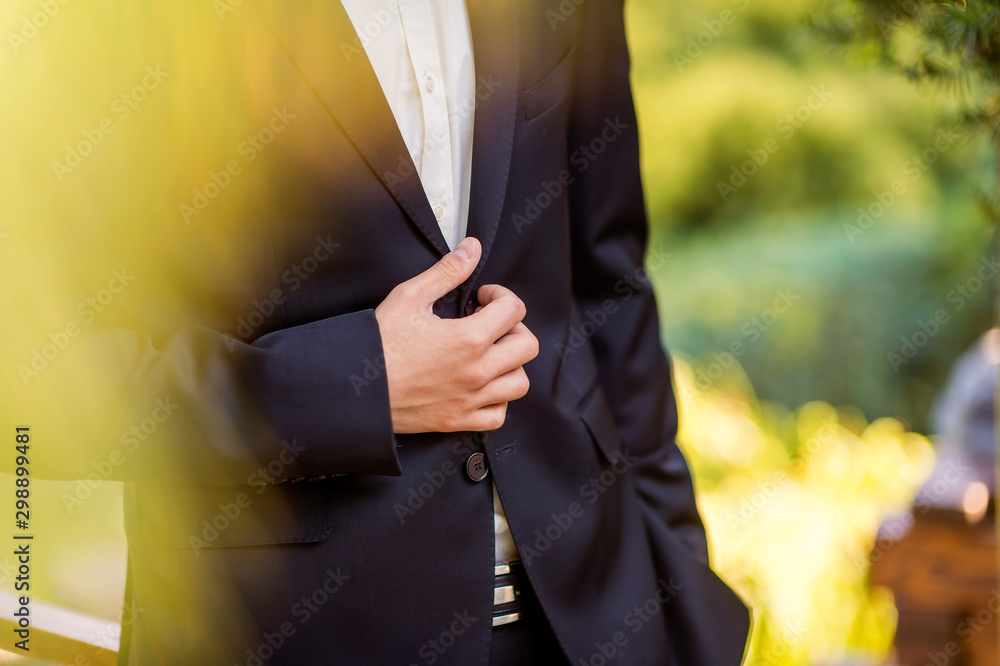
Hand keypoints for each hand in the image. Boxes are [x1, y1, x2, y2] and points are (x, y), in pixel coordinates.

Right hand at [374, 237, 538, 432]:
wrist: (353, 388)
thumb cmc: (378, 344)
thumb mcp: (410, 297)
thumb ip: (447, 272)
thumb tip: (472, 249)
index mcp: (469, 338)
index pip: (515, 310)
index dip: (501, 296)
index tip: (483, 299)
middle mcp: (477, 371)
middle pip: (527, 346)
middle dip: (513, 328)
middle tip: (490, 324)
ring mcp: (470, 399)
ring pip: (519, 382)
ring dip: (510, 364)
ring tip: (488, 354)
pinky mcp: (458, 420)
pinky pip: (498, 416)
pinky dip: (498, 400)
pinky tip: (482, 386)